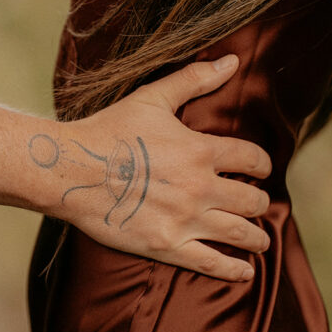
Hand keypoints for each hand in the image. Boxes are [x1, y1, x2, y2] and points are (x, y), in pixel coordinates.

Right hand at [40, 55, 271, 280]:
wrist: (69, 170)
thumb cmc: (109, 130)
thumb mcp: (152, 98)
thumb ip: (194, 79)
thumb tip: (232, 60)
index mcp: (200, 150)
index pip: (252, 159)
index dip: (262, 164)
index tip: (260, 169)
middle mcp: (200, 187)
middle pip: (252, 200)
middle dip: (259, 202)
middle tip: (257, 204)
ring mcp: (185, 220)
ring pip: (240, 233)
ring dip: (257, 237)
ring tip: (260, 240)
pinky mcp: (166, 246)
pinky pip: (212, 263)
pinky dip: (235, 269)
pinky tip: (246, 272)